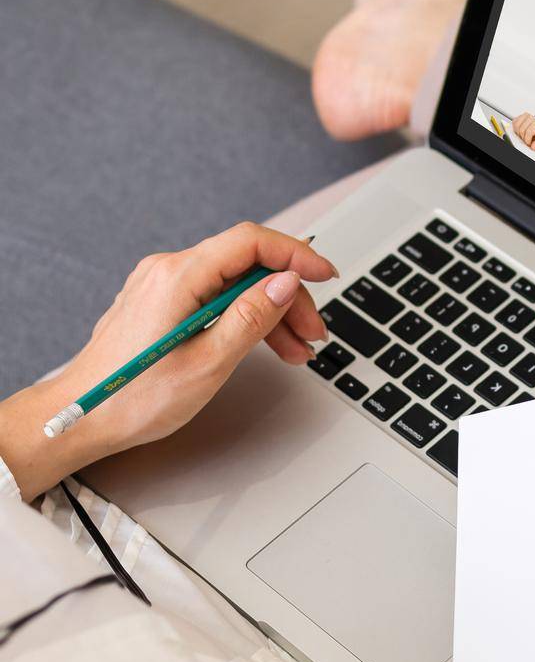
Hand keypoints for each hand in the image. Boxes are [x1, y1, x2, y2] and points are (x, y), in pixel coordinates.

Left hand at [0, 223, 335, 499]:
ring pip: (235, 284)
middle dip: (289, 295)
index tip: (326, 274)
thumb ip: (251, 317)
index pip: (251, 242)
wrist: (81, 419)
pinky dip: (245, 317)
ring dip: (271, 312)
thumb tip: (286, 282)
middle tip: (313, 332)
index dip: (296, 254)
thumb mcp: (208, 363)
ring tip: (296, 350)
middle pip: (247, 265)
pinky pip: (215, 297)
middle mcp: (168, 271)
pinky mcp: (162, 303)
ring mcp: (163, 286)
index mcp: (177, 278)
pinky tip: (264, 344)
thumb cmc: (133, 399)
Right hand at [513, 112, 534, 150]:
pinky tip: (520, 131)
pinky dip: (515, 129)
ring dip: (518, 133)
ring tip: (523, 135)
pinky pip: (513, 123)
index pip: (529, 132)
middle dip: (523, 137)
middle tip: (526, 139)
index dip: (527, 140)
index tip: (529, 143)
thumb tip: (533, 146)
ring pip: (516, 126)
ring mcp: (524, 116)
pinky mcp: (519, 116)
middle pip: (521, 130)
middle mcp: (531, 118)